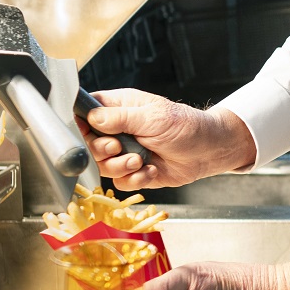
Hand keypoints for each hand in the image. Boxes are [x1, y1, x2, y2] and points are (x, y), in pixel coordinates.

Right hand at [84, 89, 255, 190]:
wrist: (208, 151)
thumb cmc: (185, 126)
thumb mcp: (152, 117)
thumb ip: (120, 118)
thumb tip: (93, 117)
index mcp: (118, 107)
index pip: (85, 112)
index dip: (80, 124)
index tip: (87, 133)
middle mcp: (118, 129)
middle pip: (88, 144)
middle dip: (101, 150)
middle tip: (119, 148)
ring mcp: (124, 151)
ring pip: (102, 165)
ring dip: (120, 167)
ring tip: (140, 160)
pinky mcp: (134, 171)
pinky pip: (120, 182)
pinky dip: (135, 179)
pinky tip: (151, 170)